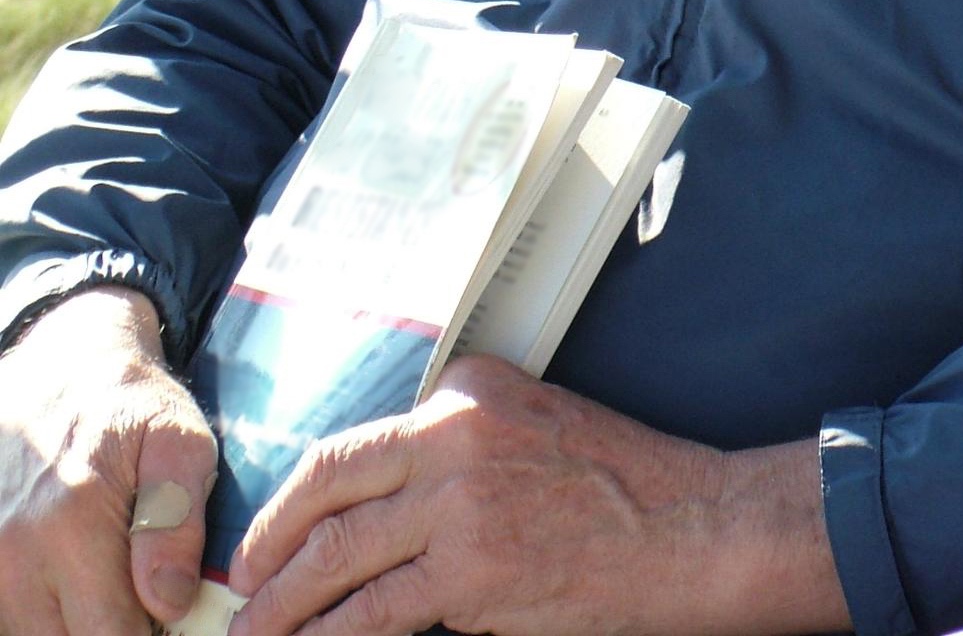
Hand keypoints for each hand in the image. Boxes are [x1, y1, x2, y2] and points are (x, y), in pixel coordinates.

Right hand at [0, 285, 218, 634]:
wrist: (60, 370)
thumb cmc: (130, 406)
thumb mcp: (180, 438)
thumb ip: (177, 521)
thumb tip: (168, 601)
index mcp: (72, 522)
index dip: (150, 632)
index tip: (168, 611)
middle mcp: (14, 552)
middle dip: (111, 628)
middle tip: (139, 592)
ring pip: (36, 635)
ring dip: (73, 620)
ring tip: (104, 573)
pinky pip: (13, 615)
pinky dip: (44, 606)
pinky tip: (72, 576)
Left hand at [229, 353, 847, 635]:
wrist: (689, 526)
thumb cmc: (620, 484)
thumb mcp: (534, 426)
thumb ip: (459, 447)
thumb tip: (382, 506)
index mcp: (468, 387)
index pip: (358, 441)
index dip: (303, 494)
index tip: (276, 529)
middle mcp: (453, 431)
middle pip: (327, 485)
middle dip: (266, 542)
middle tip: (237, 581)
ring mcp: (460, 502)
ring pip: (336, 557)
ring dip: (280, 605)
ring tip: (250, 635)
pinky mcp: (470, 572)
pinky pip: (372, 614)